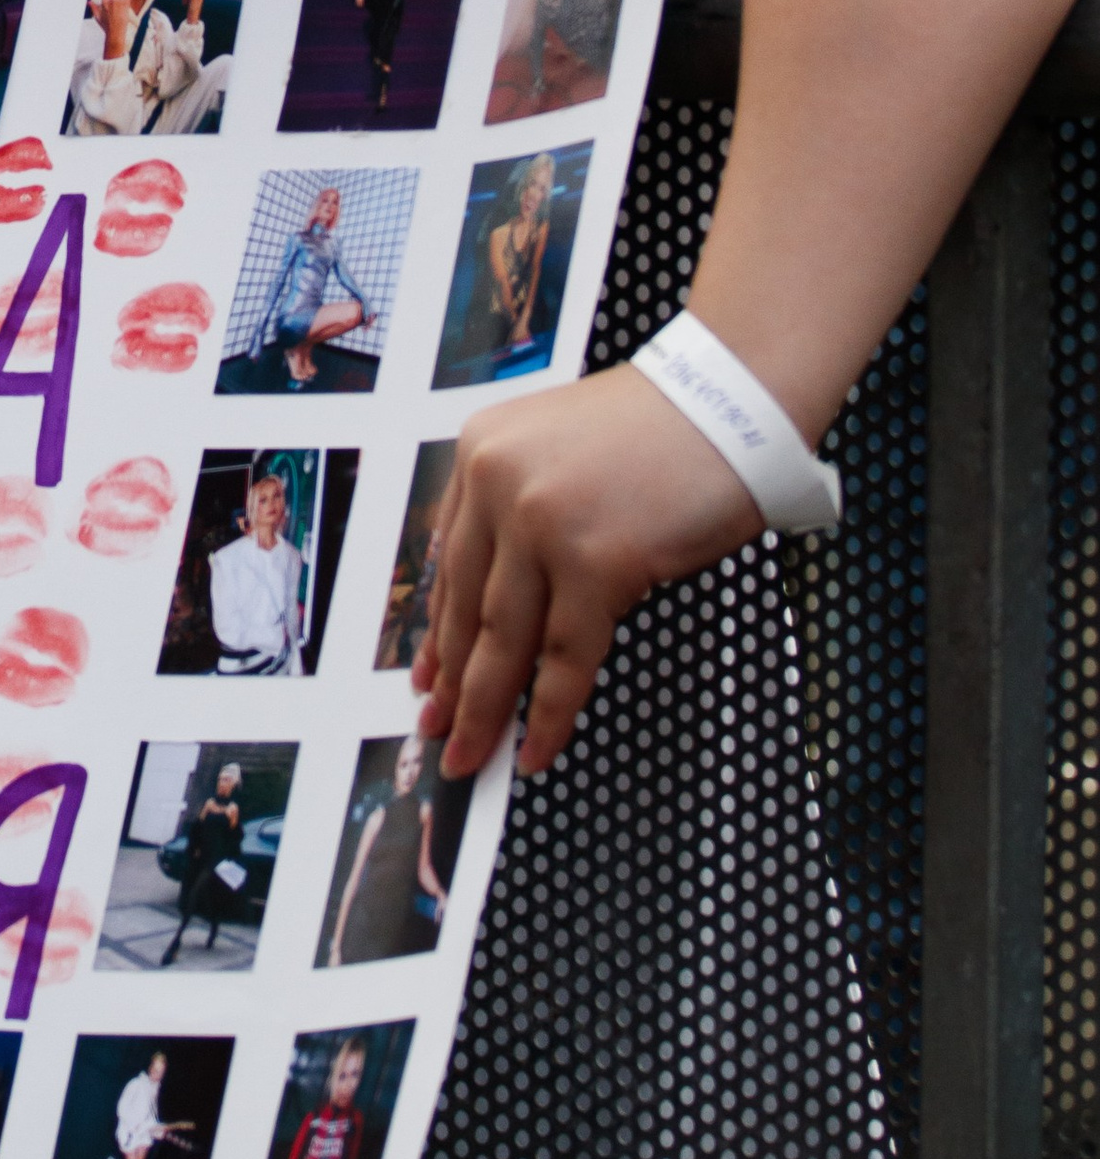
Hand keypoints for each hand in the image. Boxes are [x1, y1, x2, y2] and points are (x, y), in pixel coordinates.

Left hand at [415, 366, 762, 777]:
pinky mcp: (597, 561)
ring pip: (504, 640)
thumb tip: (497, 613)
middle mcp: (497, 482)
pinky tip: (536, 749)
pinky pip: (566, 659)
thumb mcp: (559, 454)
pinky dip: (550, 713)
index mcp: (480, 452)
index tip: (427, 677)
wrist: (731, 401)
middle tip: (436, 731)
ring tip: (471, 758)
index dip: (438, 630)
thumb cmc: (661, 431)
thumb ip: (518, 513)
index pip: (447, 562)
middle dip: (452, 682)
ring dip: (485, 709)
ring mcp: (543, 522)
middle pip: (465, 605)